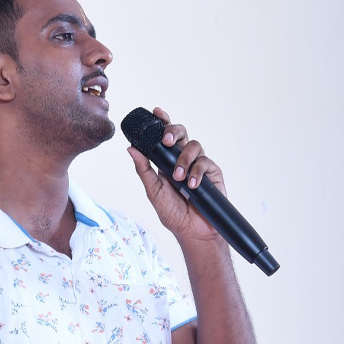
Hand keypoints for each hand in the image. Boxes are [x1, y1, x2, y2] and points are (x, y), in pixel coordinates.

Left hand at [127, 107, 225, 242]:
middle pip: (182, 133)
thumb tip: (131, 148)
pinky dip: (198, 171)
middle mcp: (183, 159)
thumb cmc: (173, 214)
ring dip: (184, 159)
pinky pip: (206, 162)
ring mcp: (199, 164)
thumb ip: (143, 170)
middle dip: (174, 131)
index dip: (163, 121)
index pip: (165, 136)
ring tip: (178, 177)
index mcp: (167, 161)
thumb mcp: (153, 191)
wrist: (193, 231)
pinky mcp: (213, 172)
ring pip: (194, 145)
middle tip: (166, 141)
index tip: (157, 112)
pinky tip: (193, 185)